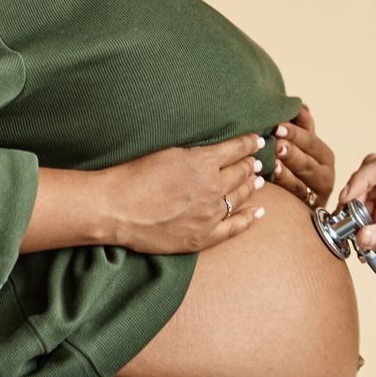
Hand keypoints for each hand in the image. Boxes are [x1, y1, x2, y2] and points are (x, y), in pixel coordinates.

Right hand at [102, 132, 266, 254]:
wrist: (115, 208)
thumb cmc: (134, 175)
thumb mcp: (168, 152)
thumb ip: (194, 153)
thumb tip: (211, 152)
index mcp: (204, 161)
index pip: (236, 149)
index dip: (249, 143)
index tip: (257, 140)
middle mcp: (212, 186)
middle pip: (240, 173)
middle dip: (250, 165)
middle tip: (256, 162)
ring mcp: (210, 213)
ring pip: (239, 197)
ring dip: (251, 187)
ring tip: (258, 181)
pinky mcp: (202, 236)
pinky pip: (234, 227)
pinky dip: (250, 218)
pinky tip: (260, 211)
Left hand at [270, 103, 334, 208]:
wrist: (295, 204)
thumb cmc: (295, 168)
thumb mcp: (300, 145)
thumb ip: (301, 126)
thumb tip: (302, 105)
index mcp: (324, 156)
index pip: (311, 141)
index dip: (296, 132)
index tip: (278, 123)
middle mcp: (325, 175)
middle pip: (309, 160)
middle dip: (293, 147)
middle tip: (276, 136)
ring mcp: (316, 193)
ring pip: (304, 178)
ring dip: (289, 165)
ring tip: (274, 154)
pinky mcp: (307, 207)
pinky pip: (296, 195)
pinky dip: (284, 183)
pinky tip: (271, 173)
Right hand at [338, 154, 375, 294]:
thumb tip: (361, 235)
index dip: (362, 178)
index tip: (347, 198)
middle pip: (370, 174)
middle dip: (354, 191)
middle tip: (344, 215)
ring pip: (361, 193)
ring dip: (350, 210)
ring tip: (348, 231)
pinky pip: (360, 213)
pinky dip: (352, 224)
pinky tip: (355, 239)